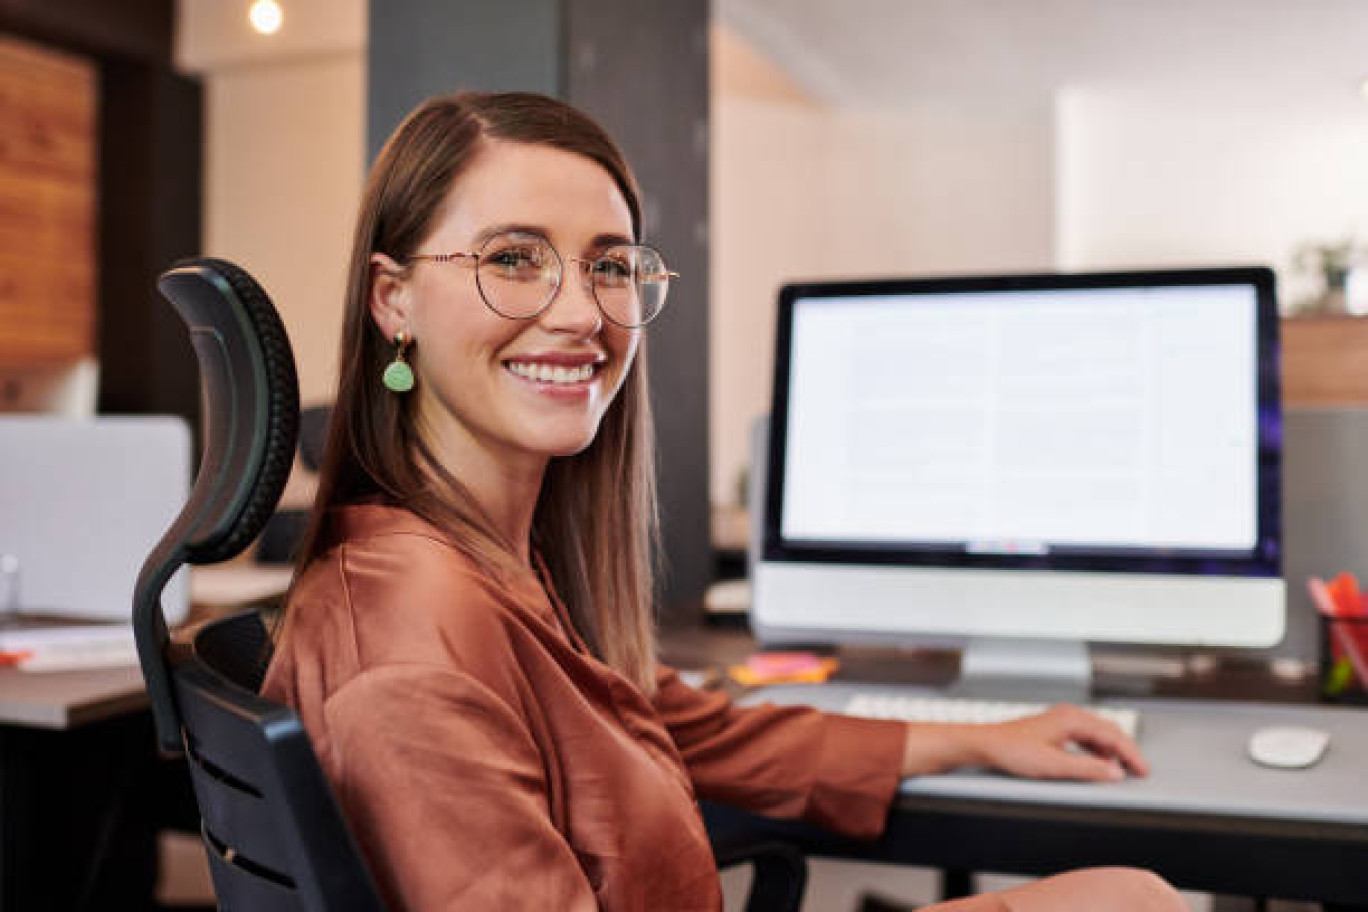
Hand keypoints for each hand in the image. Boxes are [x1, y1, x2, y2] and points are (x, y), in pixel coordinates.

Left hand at [969, 704, 1148, 781]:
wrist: (987, 744)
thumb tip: (1115, 772)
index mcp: (1072, 719)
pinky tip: (1098, 763)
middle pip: (1109, 730)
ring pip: (1098, 733)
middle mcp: (1069, 715)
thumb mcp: (1053, 765)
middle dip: (1127, 751)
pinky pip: (1086, 737)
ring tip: (1123, 769)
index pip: (1113, 735)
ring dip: (1113, 750)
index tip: (1143, 770)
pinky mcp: (1055, 729)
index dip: (1131, 754)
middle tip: (1140, 771)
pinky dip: (1098, 750)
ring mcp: (1061, 720)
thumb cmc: (1013, 750)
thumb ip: (1087, 768)